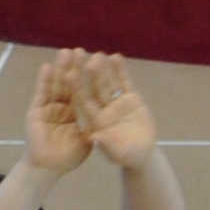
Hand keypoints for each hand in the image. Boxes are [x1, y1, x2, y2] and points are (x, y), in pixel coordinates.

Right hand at [20, 51, 99, 175]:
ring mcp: (50, 108)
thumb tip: (110, 118)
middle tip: (79, 49)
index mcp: (79, 112)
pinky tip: (46, 67)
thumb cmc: (69, 158)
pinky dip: (43, 81)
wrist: (48, 168)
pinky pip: (41, 94)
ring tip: (64, 51)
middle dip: (76, 67)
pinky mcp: (37, 112)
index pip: (87, 90)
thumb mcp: (88, 140)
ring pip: (57, 84)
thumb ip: (98, 129)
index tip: (96, 60)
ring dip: (60, 68)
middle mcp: (65, 107)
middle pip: (72, 83)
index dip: (91, 76)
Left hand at [76, 53, 159, 167]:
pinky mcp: (131, 99)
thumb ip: (106, 145)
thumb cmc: (126, 156)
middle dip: (88, 73)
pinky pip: (125, 82)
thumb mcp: (116, 153)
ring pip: (108, 82)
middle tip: (81, 56)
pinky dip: (121, 70)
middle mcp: (104, 109)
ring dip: (103, 68)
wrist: (141, 153)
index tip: (67, 73)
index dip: (76, 88)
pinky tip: (116, 57)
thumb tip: (94, 138)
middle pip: (94, 88)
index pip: (83, 101)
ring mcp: (117, 103)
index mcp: (96, 121)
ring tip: (99, 53)